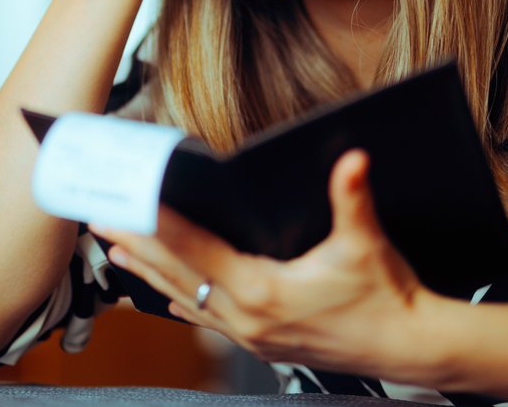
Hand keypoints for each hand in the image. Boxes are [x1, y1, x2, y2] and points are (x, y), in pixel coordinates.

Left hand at [91, 150, 447, 381]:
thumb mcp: (366, 244)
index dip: (156, 223)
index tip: (124, 201)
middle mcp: (247, 317)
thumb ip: (353, 198)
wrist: (408, 347)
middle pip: (176, 272)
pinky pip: (205, 316)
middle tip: (99, 215)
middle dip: (135, 243)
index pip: (194, 249)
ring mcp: (249, 335)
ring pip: (185, 296)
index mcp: (264, 290)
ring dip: (148, 270)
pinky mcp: (259, 342)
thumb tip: (352, 159)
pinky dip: (179, 296)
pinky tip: (162, 289)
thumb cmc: (387, 296)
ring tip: (113, 247)